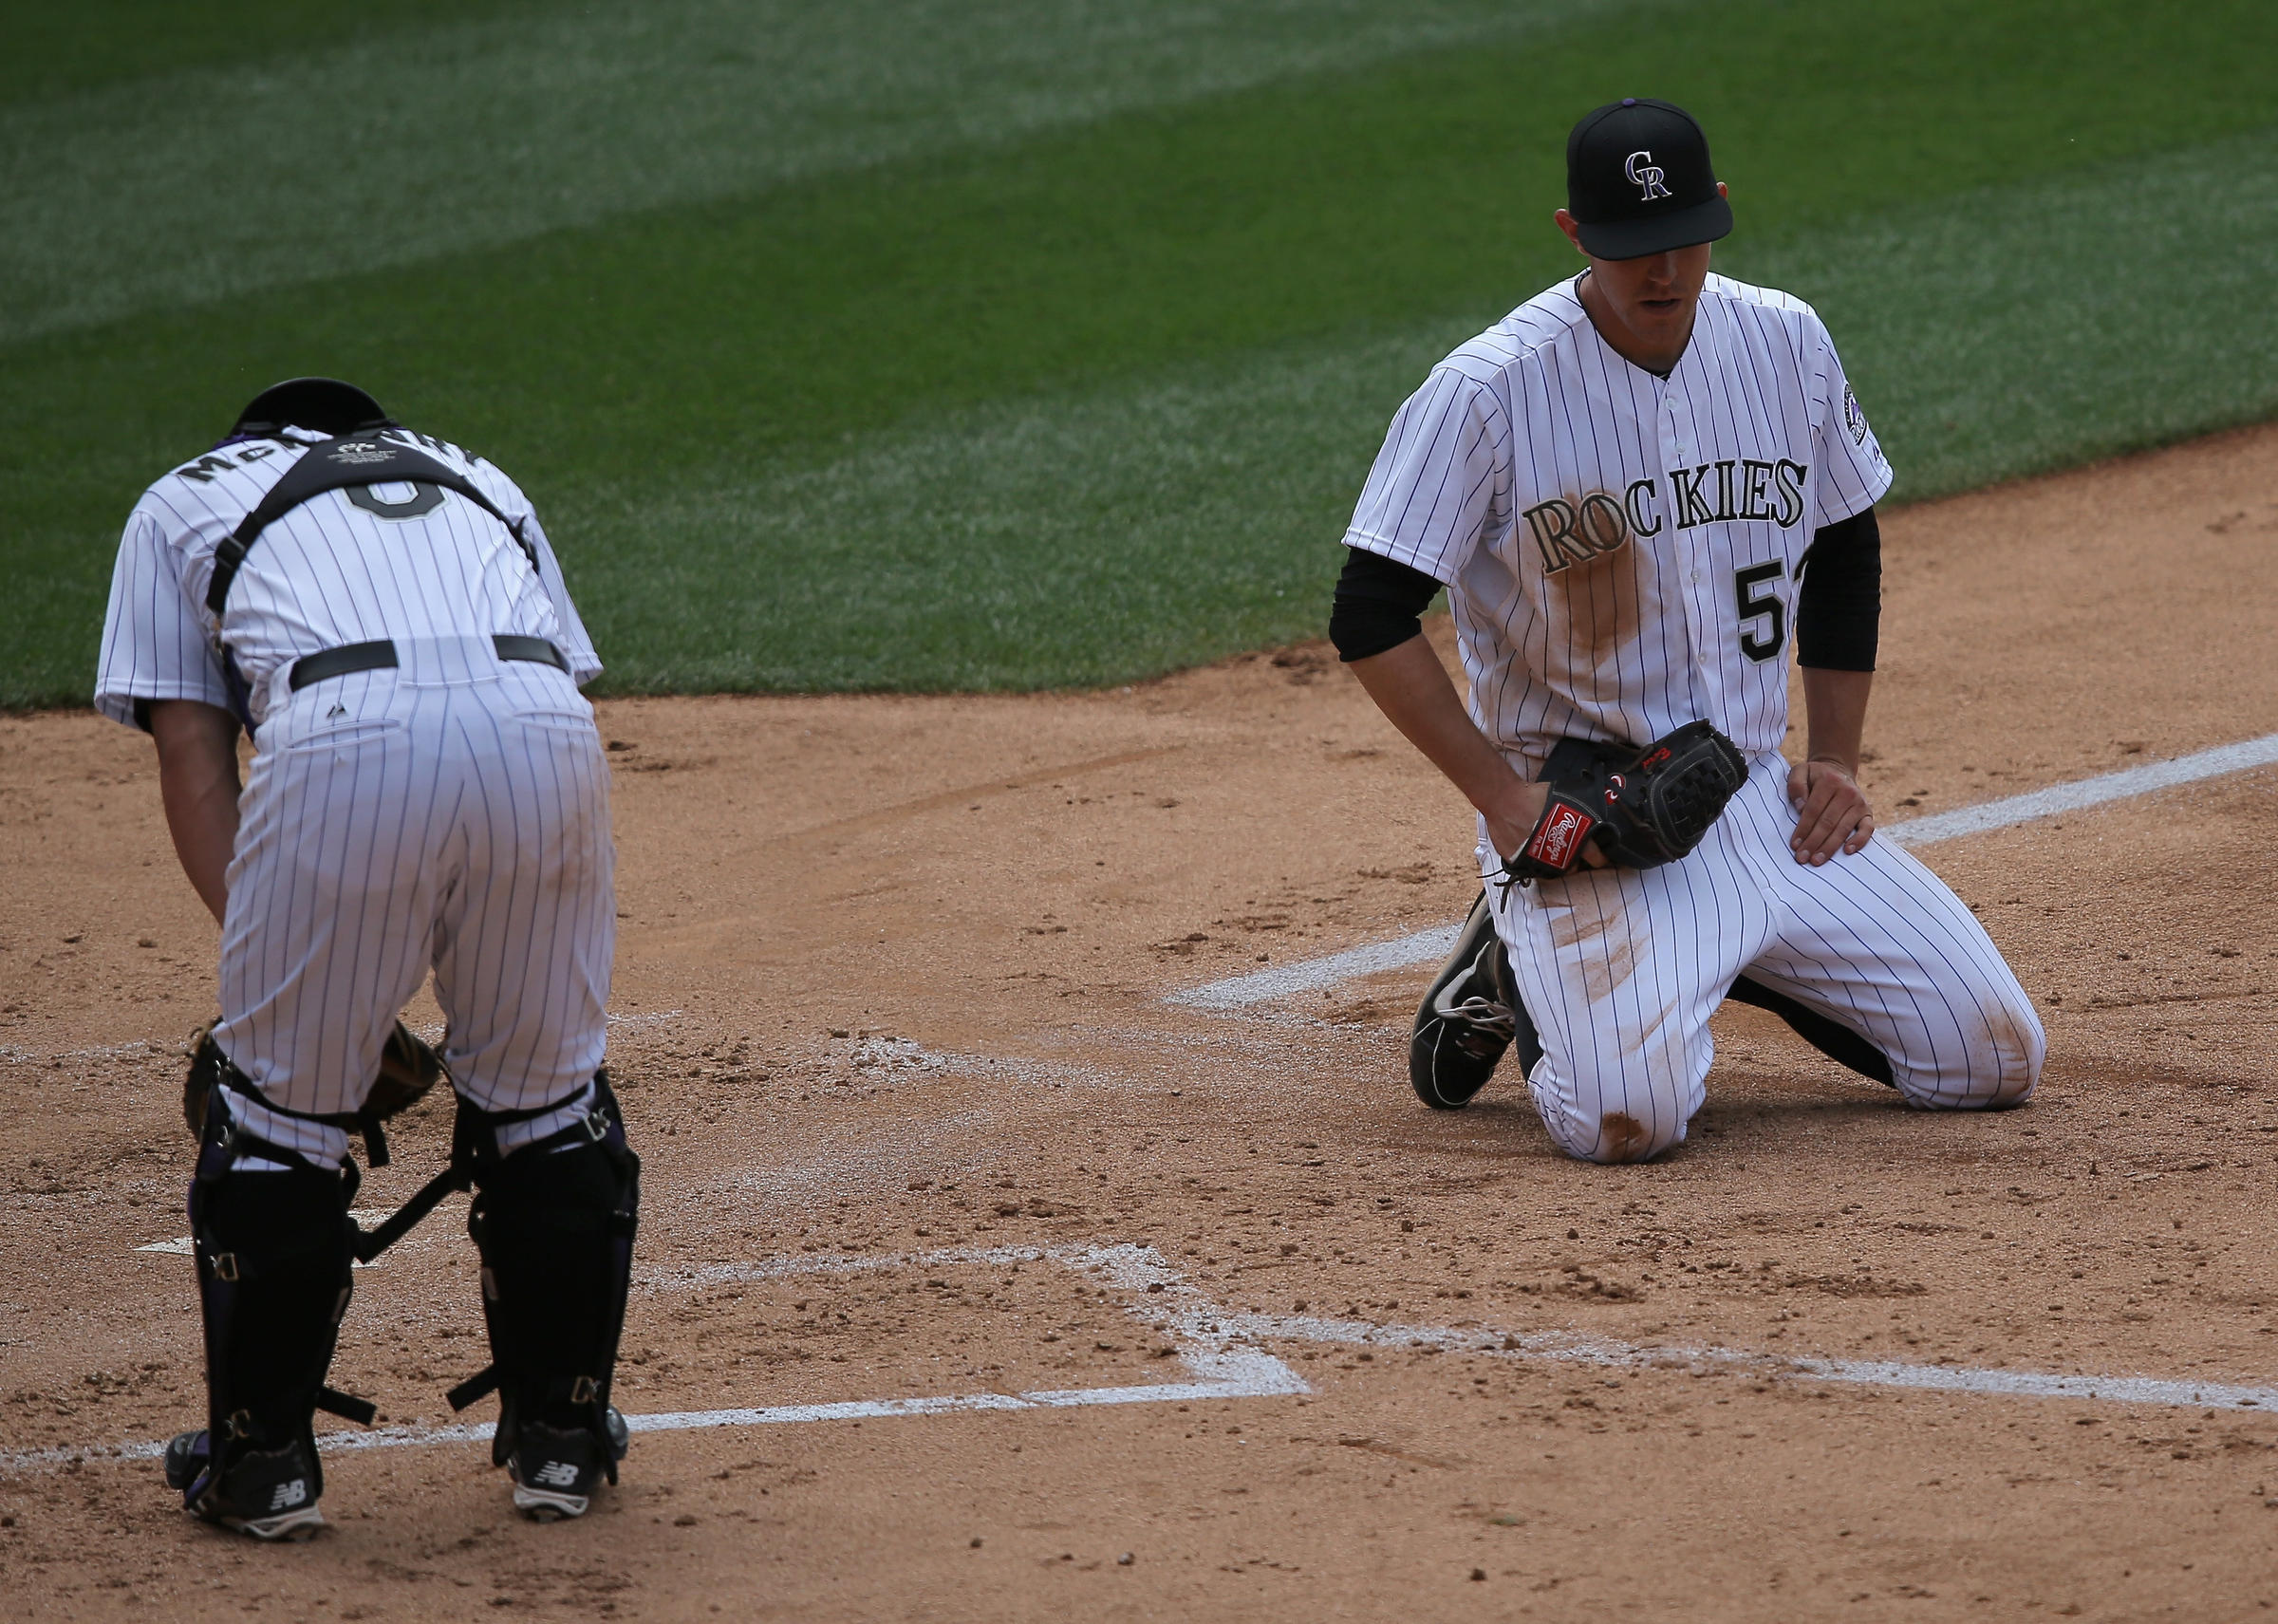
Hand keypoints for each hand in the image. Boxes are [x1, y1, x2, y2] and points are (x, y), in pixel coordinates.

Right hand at [1484, 775, 1608, 871]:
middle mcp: (1561, 854)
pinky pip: (1533, 868)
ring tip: (1555, 853)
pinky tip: (1536, 850)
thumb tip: (1589, 809)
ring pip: (1556, 871)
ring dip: (1558, 864)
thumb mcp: (1564, 798)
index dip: (1600, 858)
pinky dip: (1536, 860)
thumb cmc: (1533, 796)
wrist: (1504, 800)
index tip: (1599, 857)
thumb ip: (1578, 811)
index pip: (1597, 857)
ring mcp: (1540, 861)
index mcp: (1577, 838)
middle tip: (1574, 854)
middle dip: (1577, 863)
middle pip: (1576, 869)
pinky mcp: (1522, 863)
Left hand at [1786, 756, 1873, 864]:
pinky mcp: (1868, 812)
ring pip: (1843, 829)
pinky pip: (1868, 829)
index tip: (1794, 845)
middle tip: (1802, 859)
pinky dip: (1860, 840)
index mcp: (1829, 781)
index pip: (1813, 810)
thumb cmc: (1815, 776)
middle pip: (1828, 822)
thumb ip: (1796, 785)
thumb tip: (1800, 807)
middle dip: (1814, 842)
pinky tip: (1848, 852)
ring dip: (1830, 847)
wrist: (1838, 772)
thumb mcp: (1801, 771)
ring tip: (1817, 860)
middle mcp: (1847, 792)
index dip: (1803, 829)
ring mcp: (1859, 803)